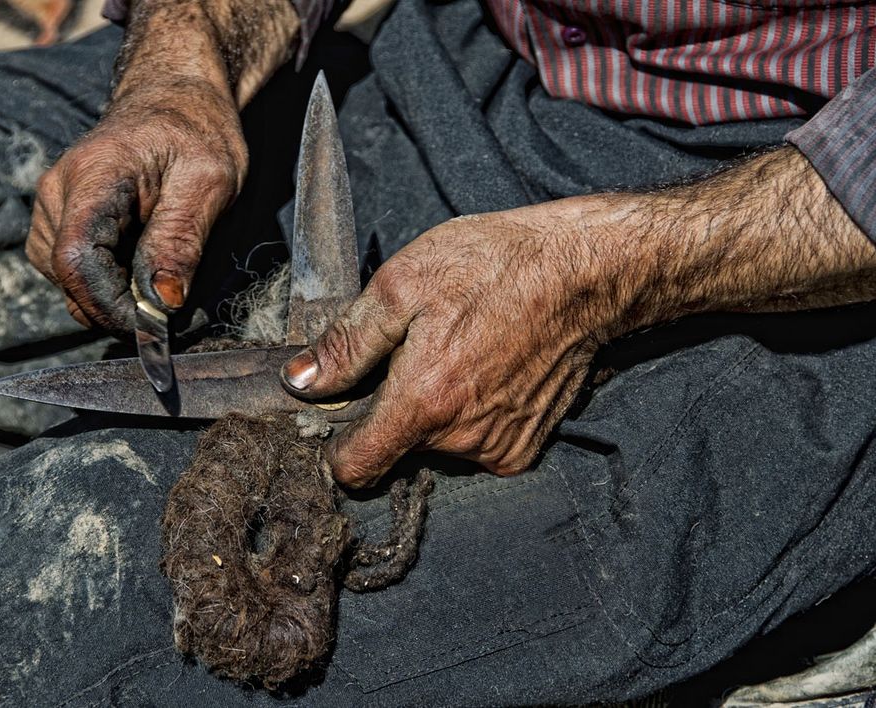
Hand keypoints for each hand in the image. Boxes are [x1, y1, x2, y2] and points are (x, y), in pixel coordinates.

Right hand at [26, 0, 296, 331]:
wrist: (174, 97)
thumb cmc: (197, 132)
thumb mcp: (210, 181)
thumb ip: (182, 240)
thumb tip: (162, 302)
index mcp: (92, 177)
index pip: (76, 260)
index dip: (110, 306)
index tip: (154, 326)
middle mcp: (57, 192)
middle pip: (67, 276)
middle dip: (115, 307)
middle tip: (169, 310)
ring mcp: (52, 205)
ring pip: (65, 280)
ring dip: (108, 296)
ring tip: (157, 276)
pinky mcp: (59, 218)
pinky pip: (69, 268)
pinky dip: (102, 282)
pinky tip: (136, 266)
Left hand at [282, 198, 628, 486]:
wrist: (584, 271)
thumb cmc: (494, 265)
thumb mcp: (403, 284)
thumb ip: (346, 344)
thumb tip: (299, 383)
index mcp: (423, 403)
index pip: (356, 469)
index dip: (337, 446)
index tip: (338, 417)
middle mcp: (461, 439)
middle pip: (395, 449)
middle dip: (391, 410)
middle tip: (413, 355)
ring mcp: (498, 447)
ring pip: (435, 446)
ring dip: (432, 411)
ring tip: (455, 353)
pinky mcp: (525, 446)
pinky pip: (473, 445)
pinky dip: (469, 417)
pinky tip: (484, 371)